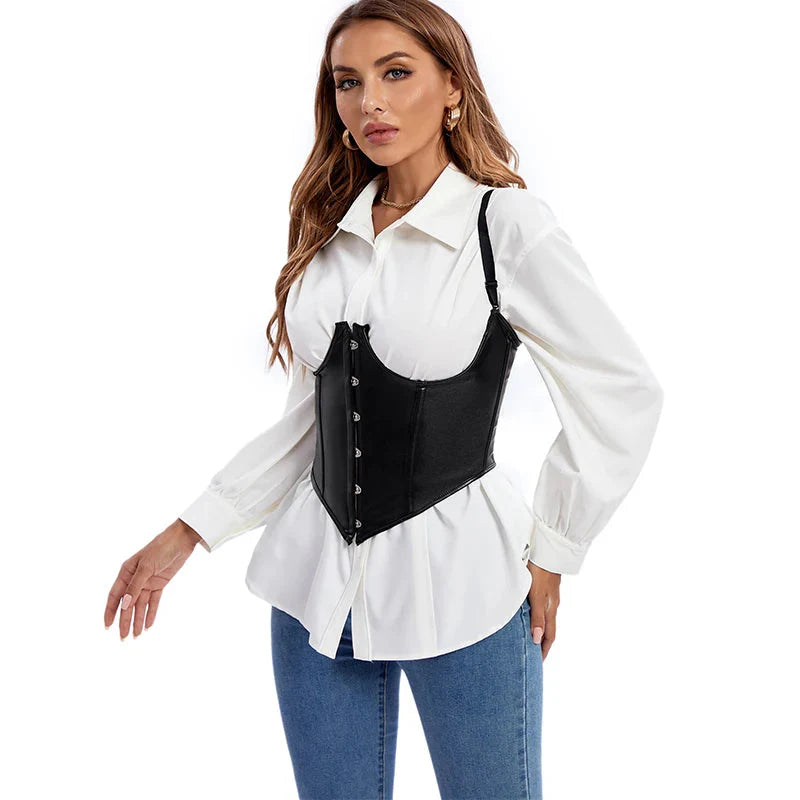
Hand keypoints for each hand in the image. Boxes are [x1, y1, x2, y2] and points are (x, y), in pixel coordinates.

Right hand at [104, 519, 204, 639]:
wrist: (182, 539)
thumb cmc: (161, 548)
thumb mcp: (147, 567)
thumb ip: (135, 586)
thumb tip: (125, 605)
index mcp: (126, 572)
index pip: (115, 595)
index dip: (110, 611)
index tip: (107, 626)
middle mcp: (135, 578)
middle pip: (128, 604)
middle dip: (125, 621)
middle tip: (123, 638)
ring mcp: (147, 581)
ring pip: (140, 605)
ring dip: (138, 620)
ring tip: (136, 636)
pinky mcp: (160, 583)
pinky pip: (153, 601)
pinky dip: (151, 613)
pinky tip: (148, 626)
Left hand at [526, 561, 560, 659]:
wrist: (548, 550)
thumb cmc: (540, 571)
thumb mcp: (536, 595)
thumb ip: (536, 617)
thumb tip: (537, 640)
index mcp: (550, 609)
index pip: (549, 635)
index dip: (544, 649)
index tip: (539, 663)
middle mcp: (552, 604)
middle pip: (549, 628)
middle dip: (543, 643)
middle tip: (535, 655)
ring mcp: (550, 595)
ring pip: (546, 618)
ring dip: (540, 630)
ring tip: (532, 638)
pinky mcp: (546, 587)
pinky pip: (543, 608)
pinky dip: (538, 618)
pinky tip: (531, 615)